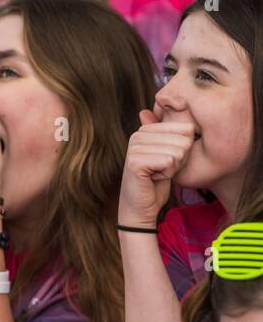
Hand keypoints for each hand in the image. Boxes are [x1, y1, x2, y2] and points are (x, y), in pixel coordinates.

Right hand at [117, 109, 194, 227]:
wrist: (141, 207)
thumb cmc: (157, 182)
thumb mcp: (170, 155)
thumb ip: (172, 136)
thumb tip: (177, 114)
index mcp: (146, 130)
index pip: (186, 129)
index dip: (185, 150)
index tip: (169, 161)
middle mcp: (137, 135)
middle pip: (183, 140)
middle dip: (180, 160)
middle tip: (163, 170)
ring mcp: (134, 147)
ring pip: (178, 151)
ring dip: (173, 168)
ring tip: (158, 174)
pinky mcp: (135, 161)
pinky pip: (169, 161)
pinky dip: (167, 174)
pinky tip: (154, 178)